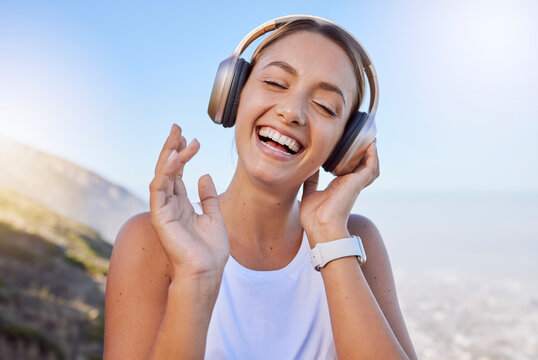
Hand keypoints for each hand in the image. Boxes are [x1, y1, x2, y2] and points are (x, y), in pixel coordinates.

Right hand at [149, 124, 229, 279]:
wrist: (206, 271)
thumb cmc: (210, 250)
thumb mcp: (215, 217)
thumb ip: (208, 197)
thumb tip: (204, 174)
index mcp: (181, 205)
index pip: (177, 174)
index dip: (183, 155)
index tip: (191, 139)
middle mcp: (170, 204)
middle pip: (167, 170)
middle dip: (172, 148)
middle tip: (178, 127)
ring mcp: (163, 209)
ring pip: (161, 175)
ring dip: (169, 155)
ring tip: (179, 136)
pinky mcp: (159, 216)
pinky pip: (158, 188)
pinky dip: (164, 171)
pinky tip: (174, 157)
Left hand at [300, 140, 378, 245]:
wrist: (320, 226)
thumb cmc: (313, 217)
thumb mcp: (309, 192)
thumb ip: (311, 180)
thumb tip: (309, 167)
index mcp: (339, 187)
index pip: (349, 170)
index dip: (351, 159)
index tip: (348, 146)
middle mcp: (349, 185)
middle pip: (363, 167)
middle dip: (364, 154)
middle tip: (363, 139)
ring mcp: (354, 184)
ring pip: (370, 166)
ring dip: (372, 153)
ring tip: (369, 139)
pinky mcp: (357, 183)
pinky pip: (370, 167)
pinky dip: (372, 156)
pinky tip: (370, 145)